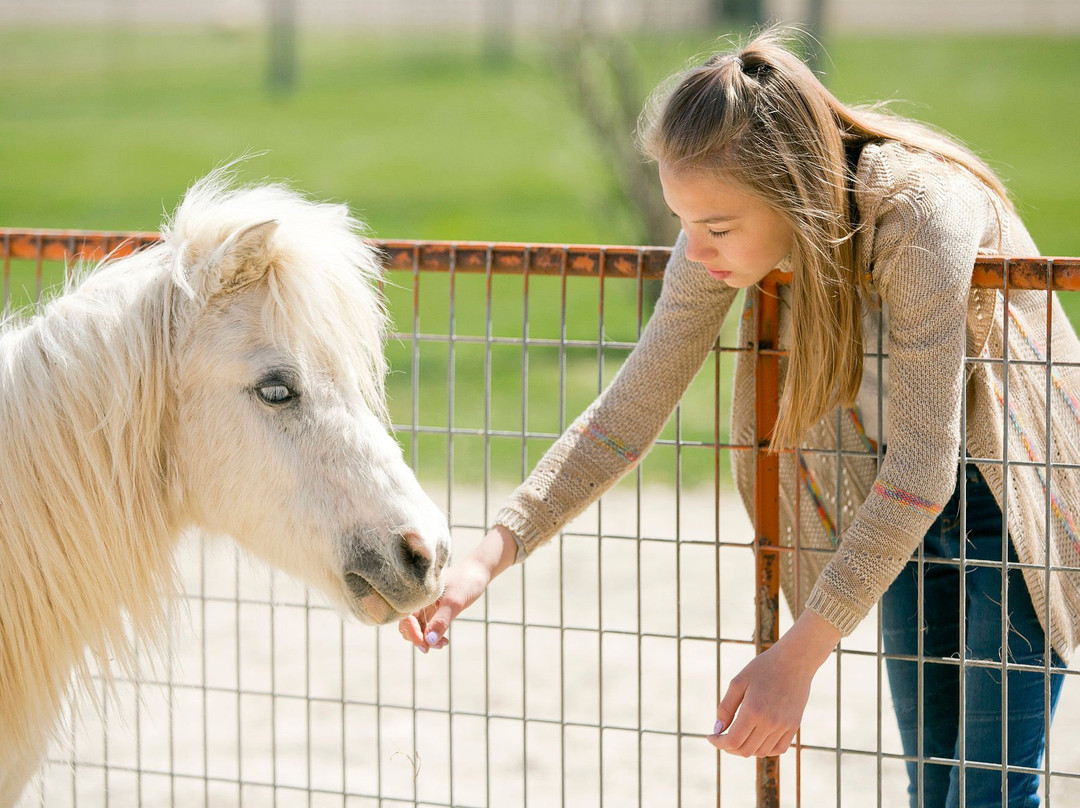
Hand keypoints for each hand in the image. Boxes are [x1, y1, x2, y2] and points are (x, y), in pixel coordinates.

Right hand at [398, 525, 517, 651]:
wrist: (478, 572)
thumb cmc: (466, 582)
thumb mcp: (455, 602)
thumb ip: (441, 620)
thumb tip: (429, 641)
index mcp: (418, 593)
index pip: (405, 617)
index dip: (412, 633)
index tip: (425, 646)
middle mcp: (419, 600)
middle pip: (407, 624)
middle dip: (418, 639)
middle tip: (431, 648)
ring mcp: (425, 605)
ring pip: (418, 627)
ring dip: (426, 639)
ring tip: (443, 644)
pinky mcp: (433, 610)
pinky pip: (427, 626)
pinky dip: (433, 636)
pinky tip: (444, 641)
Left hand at [708, 610, 840, 756]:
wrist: (795, 661)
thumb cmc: (763, 668)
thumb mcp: (738, 682)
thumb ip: (725, 707)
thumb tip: (718, 729)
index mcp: (753, 711)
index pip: (732, 741)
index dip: (718, 743)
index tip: (711, 737)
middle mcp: (770, 722)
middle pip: (745, 750)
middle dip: (729, 748)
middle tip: (722, 737)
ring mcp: (784, 726)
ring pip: (761, 752)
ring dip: (746, 749)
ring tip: (738, 736)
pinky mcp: (794, 726)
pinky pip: (779, 748)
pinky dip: (765, 749)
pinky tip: (757, 739)